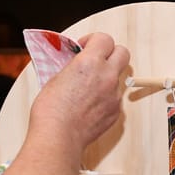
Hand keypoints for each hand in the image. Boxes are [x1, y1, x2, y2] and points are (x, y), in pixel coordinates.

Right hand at [31, 32, 129, 151]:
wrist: (59, 136)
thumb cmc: (51, 109)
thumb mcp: (57, 76)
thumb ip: (74, 65)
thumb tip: (79, 61)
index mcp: (90, 63)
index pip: (105, 39)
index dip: (95, 40)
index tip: (86, 47)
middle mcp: (107, 76)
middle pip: (123, 53)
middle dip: (111, 53)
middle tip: (97, 60)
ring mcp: (114, 95)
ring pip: (119, 77)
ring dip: (108, 77)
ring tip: (89, 87)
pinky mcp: (116, 111)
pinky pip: (116, 97)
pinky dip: (106, 96)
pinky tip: (90, 104)